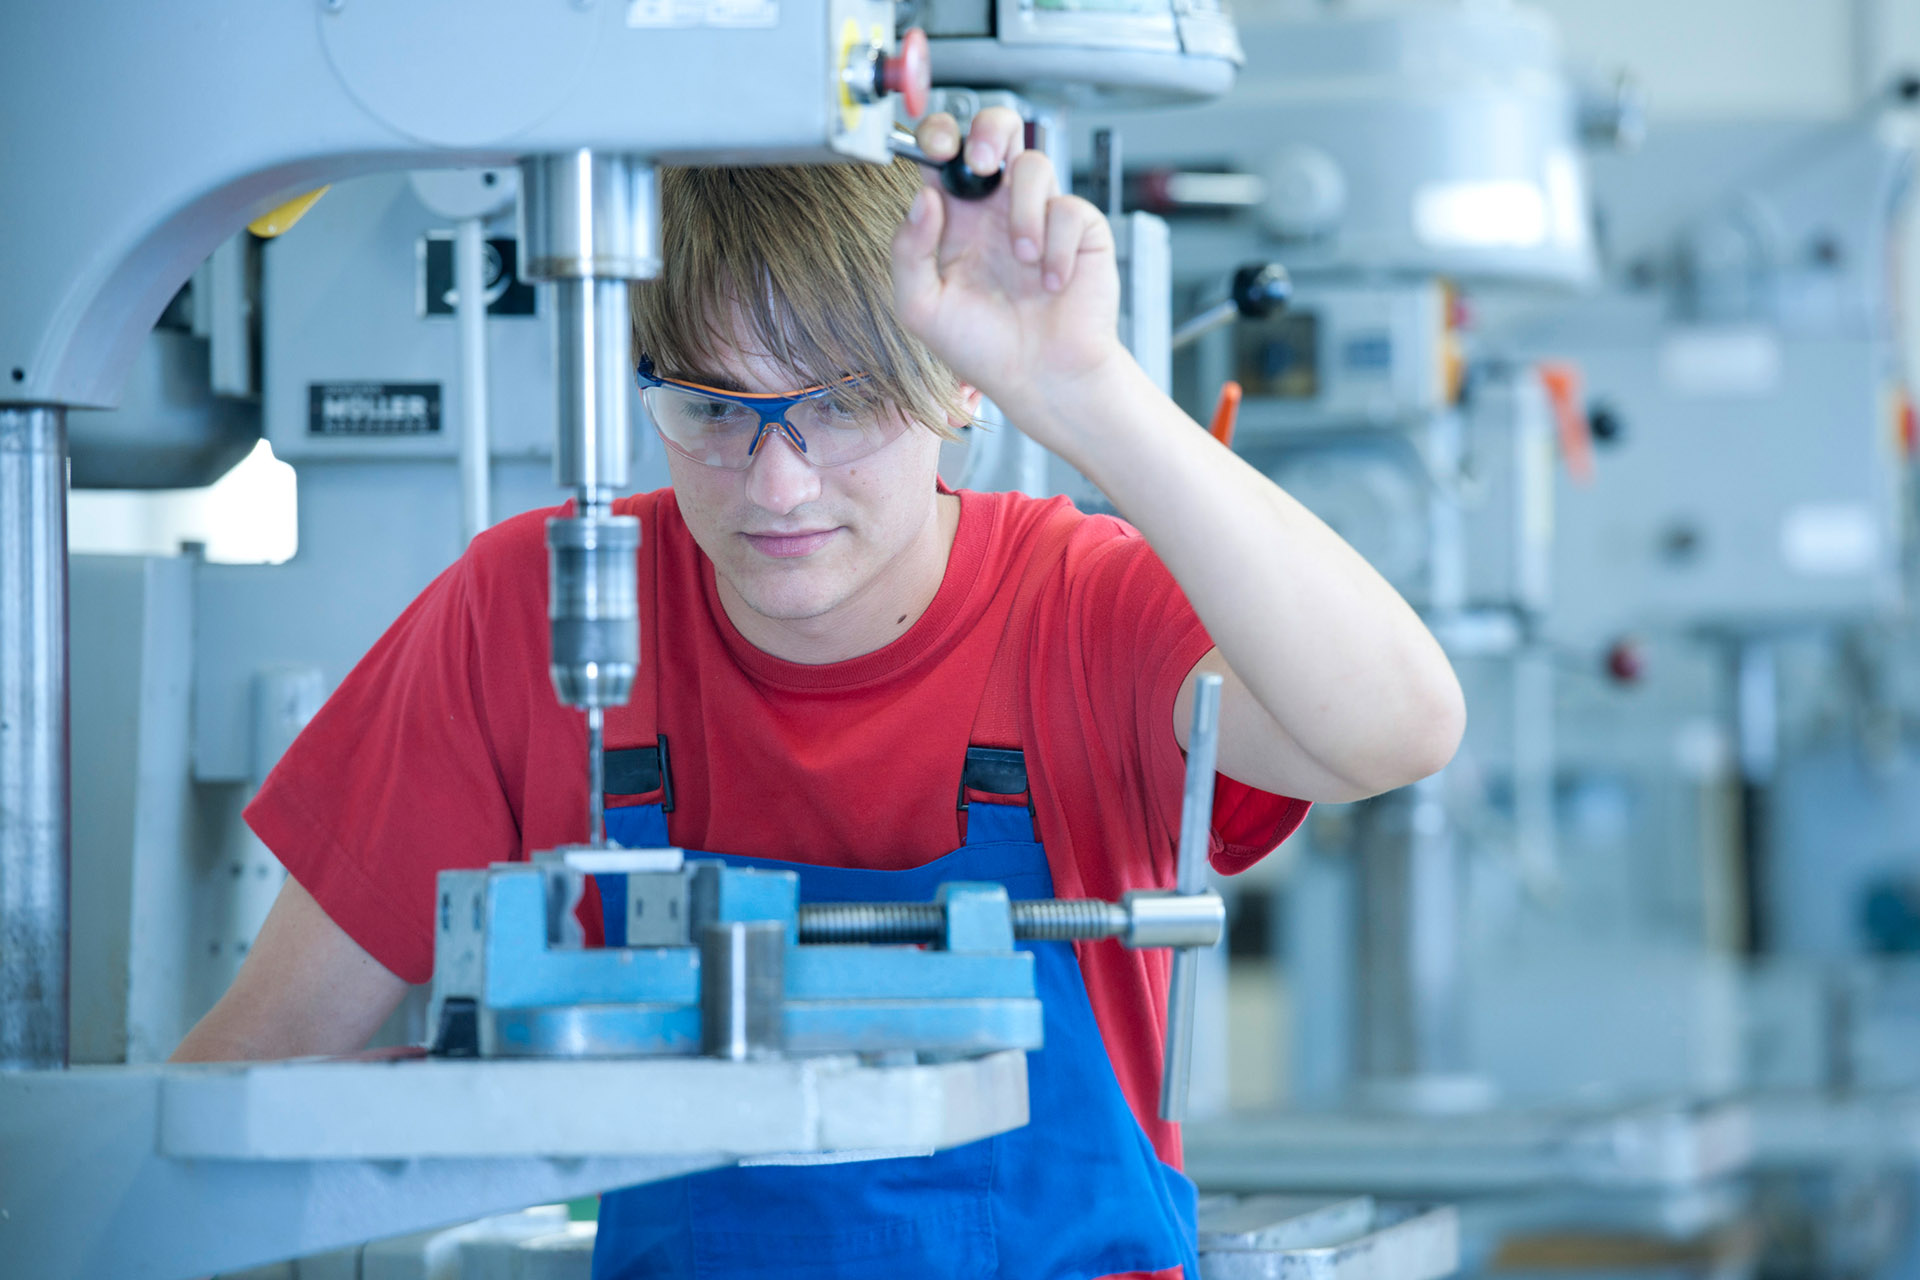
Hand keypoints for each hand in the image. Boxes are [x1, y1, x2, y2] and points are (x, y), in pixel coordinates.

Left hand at [890, 108, 1129, 439]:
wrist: (1041, 379)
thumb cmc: (982, 348)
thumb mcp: (923, 307)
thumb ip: (909, 252)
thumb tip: (923, 198)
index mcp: (956, 219)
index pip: (945, 155)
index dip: (939, 136)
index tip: (936, 148)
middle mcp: (997, 209)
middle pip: (996, 130)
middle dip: (989, 130)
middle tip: (984, 165)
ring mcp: (1040, 215)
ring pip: (1034, 163)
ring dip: (1024, 212)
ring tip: (1023, 261)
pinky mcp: (1081, 229)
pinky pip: (1069, 208)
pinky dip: (1058, 248)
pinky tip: (1052, 283)